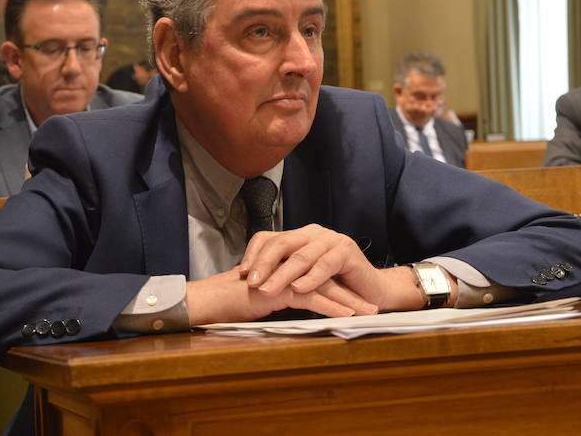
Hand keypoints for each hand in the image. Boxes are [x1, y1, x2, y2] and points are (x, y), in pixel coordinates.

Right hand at [185, 266, 374, 325]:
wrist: (208, 301)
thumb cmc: (228, 301)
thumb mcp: (259, 298)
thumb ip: (277, 295)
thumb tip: (294, 303)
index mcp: (282, 266)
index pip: (316, 273)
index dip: (338, 286)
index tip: (357, 299)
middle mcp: (285, 265)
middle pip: (325, 276)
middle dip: (350, 292)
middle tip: (372, 305)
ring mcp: (282, 274)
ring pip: (323, 285)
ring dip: (348, 300)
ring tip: (369, 312)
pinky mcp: (278, 287)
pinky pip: (311, 296)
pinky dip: (332, 306)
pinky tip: (348, 315)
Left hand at [238, 224, 424, 311]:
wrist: (371, 292)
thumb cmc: (334, 287)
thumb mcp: (302, 279)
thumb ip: (281, 274)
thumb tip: (248, 281)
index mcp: (299, 236)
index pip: (269, 238)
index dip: (254, 254)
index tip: (242, 273)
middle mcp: (313, 234)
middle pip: (282, 244)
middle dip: (264, 264)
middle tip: (251, 283)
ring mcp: (331, 240)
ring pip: (301, 256)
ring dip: (282, 275)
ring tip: (268, 290)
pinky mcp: (347, 252)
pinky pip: (325, 265)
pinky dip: (310, 278)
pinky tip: (299, 289)